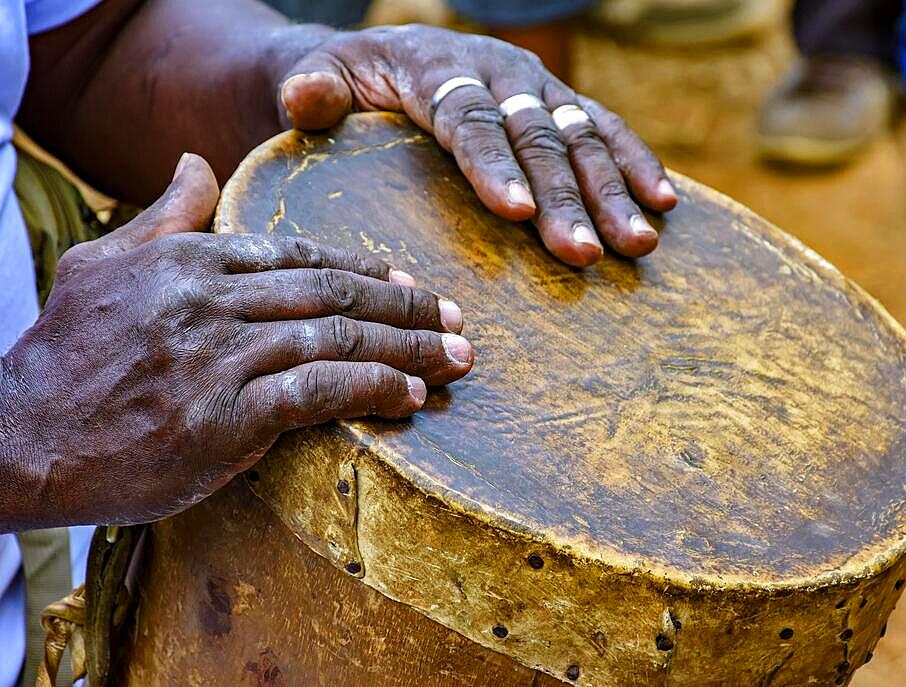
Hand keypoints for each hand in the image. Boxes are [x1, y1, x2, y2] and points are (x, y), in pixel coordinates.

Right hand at [0, 154, 473, 529]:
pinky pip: (320, 392)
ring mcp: (221, 356)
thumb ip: (164, 215)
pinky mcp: (225, 415)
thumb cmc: (65, 355)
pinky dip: (374, 389)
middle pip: (334, 291)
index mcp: (192, 260)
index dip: (366, 269)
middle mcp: (212, 300)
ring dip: (410, 348)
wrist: (19, 439)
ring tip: (458, 357)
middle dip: (406, 306)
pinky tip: (412, 396)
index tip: (411, 284)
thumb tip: (196, 162)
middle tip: (457, 318)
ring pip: (339, 337)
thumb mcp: (103, 264)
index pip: (302, 256)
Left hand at [272, 24, 676, 267]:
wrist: (380, 57)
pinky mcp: (558, 102)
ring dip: (614, 190)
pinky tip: (664, 203)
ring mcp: (535, 86)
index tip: (520, 215)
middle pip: (537, 135)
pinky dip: (636, 163)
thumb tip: (303, 98)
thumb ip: (309, 89)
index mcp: (439, 67)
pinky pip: (605, 129)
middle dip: (567, 197)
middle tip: (589, 255)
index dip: (495, 165)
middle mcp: (497, 71)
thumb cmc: (346, 81)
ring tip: (639, 244)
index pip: (469, 117)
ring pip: (582, 135)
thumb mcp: (316, 76)